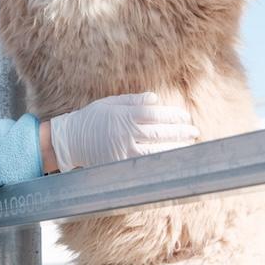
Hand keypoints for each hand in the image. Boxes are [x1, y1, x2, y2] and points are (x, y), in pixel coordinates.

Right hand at [49, 92, 198, 171]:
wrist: (70, 140)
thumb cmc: (91, 119)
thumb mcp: (109, 104)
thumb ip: (133, 101)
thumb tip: (156, 99)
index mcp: (123, 115)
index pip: (155, 114)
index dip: (173, 116)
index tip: (186, 117)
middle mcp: (125, 132)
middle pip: (159, 132)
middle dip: (179, 132)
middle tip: (194, 131)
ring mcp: (123, 150)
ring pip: (156, 150)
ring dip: (175, 147)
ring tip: (189, 145)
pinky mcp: (121, 164)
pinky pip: (146, 163)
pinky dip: (161, 161)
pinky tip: (172, 159)